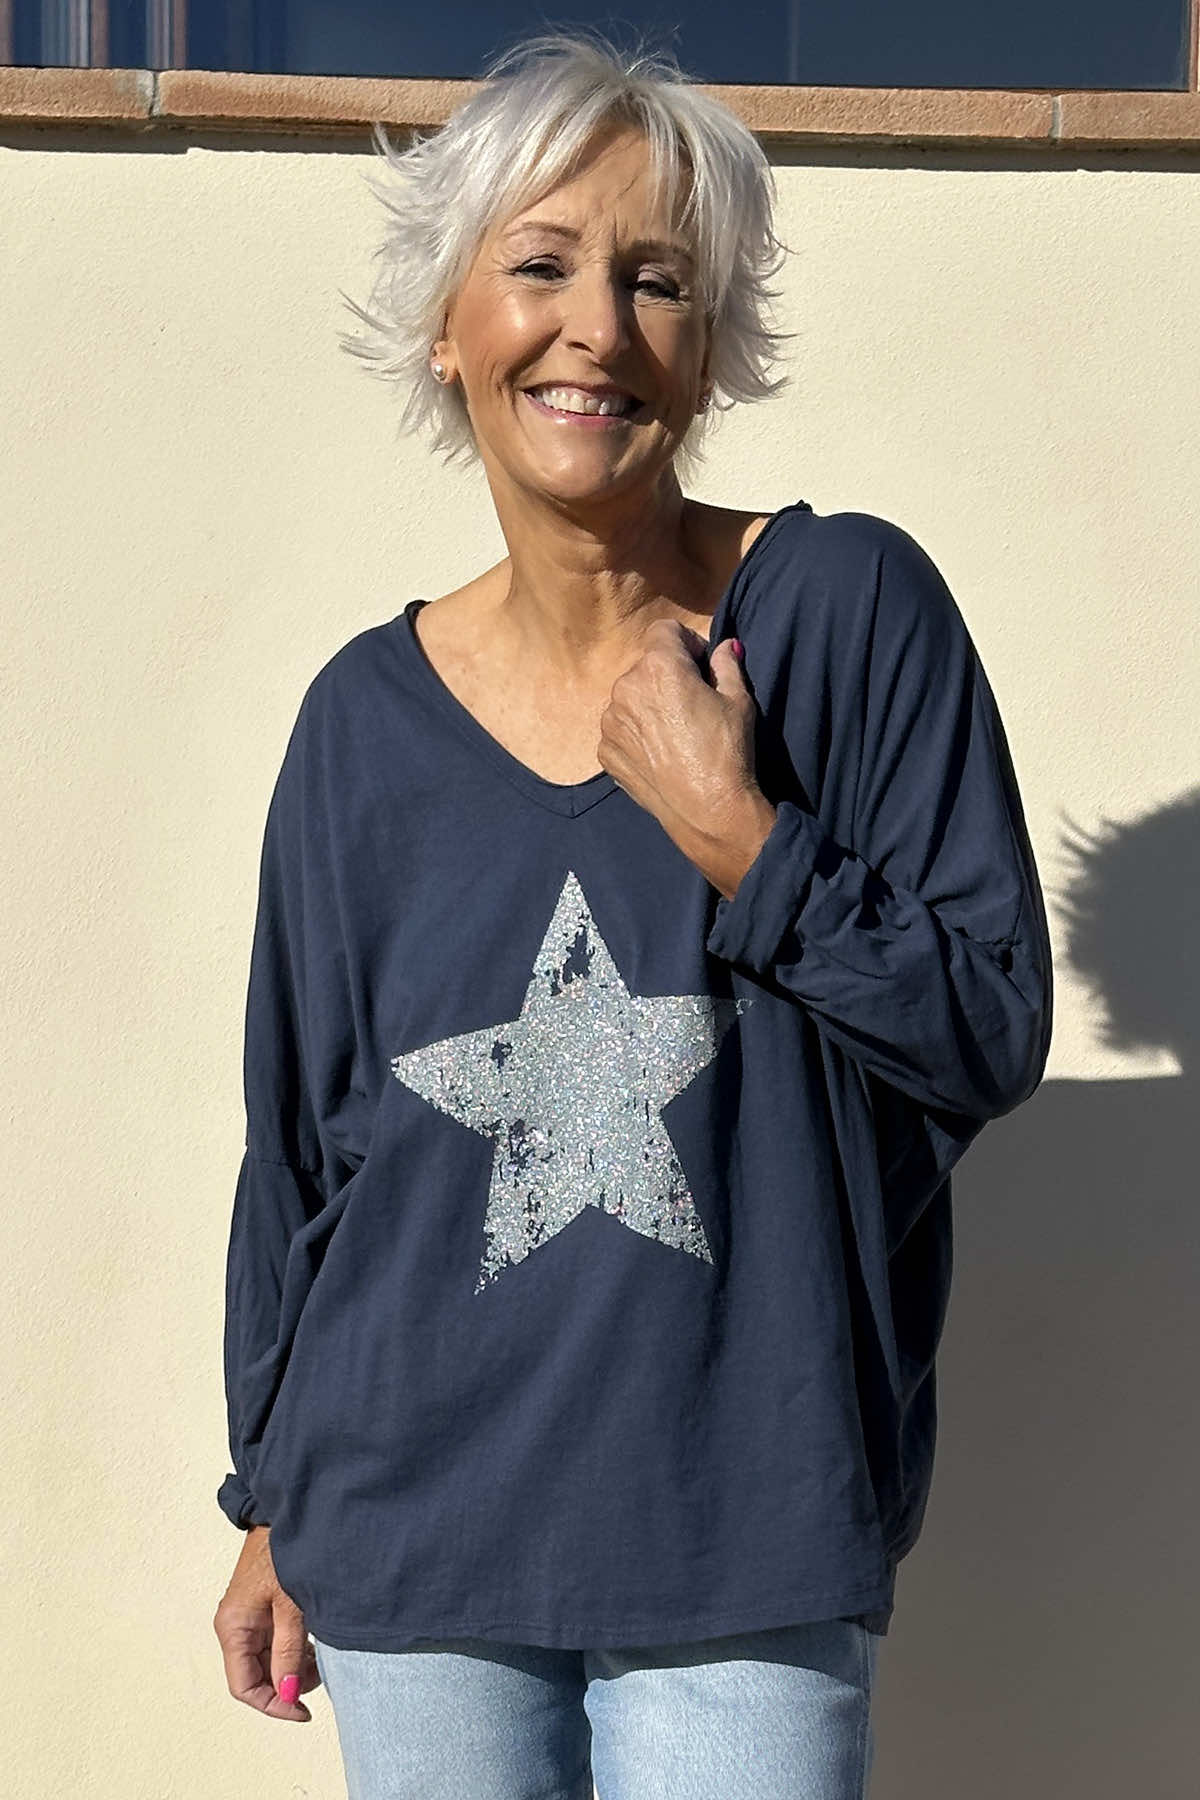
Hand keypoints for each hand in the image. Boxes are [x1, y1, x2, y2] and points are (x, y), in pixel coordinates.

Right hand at [213, 1524, 319, 1721]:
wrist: (285, 1510)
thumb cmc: (281, 1551)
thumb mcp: (290, 1606)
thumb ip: (289, 1651)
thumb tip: (288, 1694)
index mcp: (233, 1627)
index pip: (244, 1686)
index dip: (272, 1704)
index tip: (302, 1711)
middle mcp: (235, 1625)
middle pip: (256, 1675)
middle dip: (286, 1685)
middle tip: (317, 1679)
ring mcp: (248, 1616)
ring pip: (267, 1659)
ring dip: (291, 1668)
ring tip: (319, 1659)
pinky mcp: (262, 1606)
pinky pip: (274, 1640)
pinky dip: (293, 1650)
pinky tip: (314, 1644)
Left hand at [597, 623, 776, 898]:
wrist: (707, 810)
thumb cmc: (728, 752)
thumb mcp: (739, 700)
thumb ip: (727, 664)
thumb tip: (724, 646)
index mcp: (659, 666)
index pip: (664, 630)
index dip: (686, 643)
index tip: (700, 665)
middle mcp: (626, 687)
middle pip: (645, 665)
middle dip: (667, 675)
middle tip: (691, 704)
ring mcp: (610, 721)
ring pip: (630, 697)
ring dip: (649, 704)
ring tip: (675, 734)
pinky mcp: (605, 750)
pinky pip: (620, 729)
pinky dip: (636, 734)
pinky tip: (661, 753)